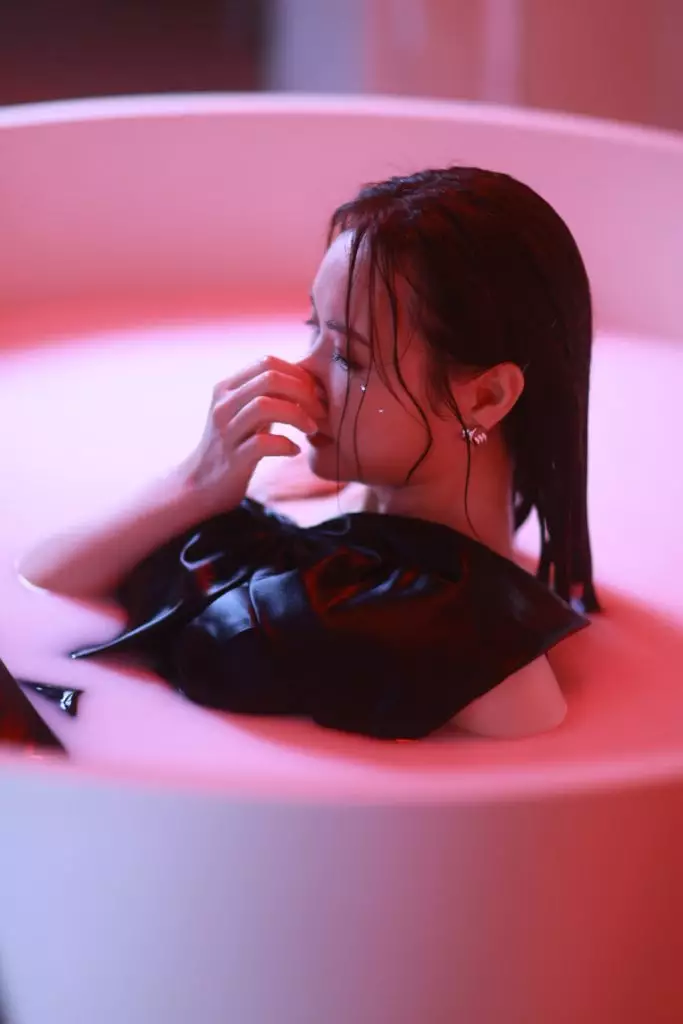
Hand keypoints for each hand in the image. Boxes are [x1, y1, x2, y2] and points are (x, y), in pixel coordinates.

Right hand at [179, 356, 324, 515]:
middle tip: (320, 410)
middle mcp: (223, 405)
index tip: (316, 393)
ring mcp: (226, 432)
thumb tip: (308, 378)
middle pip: (269, 378)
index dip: (298, 374)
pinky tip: (295, 450)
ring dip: (297, 415)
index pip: (267, 363)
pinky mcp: (232, 459)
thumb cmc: (235, 444)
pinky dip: (285, 444)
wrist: (202, 483)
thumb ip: (268, 393)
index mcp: (227, 388)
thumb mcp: (246, 411)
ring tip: (311, 429)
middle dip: (303, 392)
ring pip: (264, 406)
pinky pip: (262, 444)